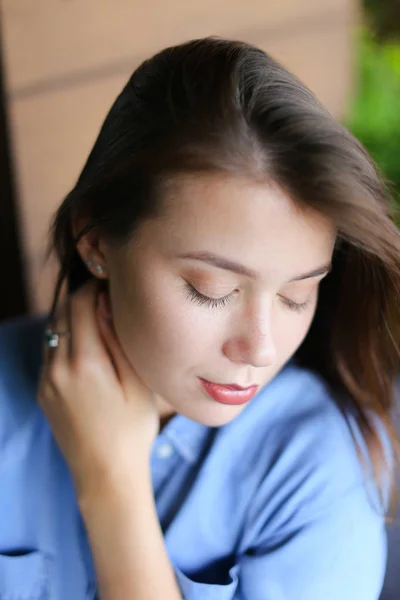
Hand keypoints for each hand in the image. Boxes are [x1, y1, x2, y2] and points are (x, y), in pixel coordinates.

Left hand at [37, 279, 159, 497]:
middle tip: (107, 299)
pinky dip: (65, 340)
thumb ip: (118, 341)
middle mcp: (57, 368)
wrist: (105, 473)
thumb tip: (106, 306)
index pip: (79, 304)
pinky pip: (50, 352)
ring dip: (72, 319)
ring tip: (99, 322)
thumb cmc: (132, 430)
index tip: (111, 286)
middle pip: (62, 314)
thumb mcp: (138, 383)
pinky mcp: (43, 392)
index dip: (94, 288)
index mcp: (84, 362)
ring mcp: (46, 381)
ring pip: (53, 331)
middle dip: (82, 299)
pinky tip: (87, 349)